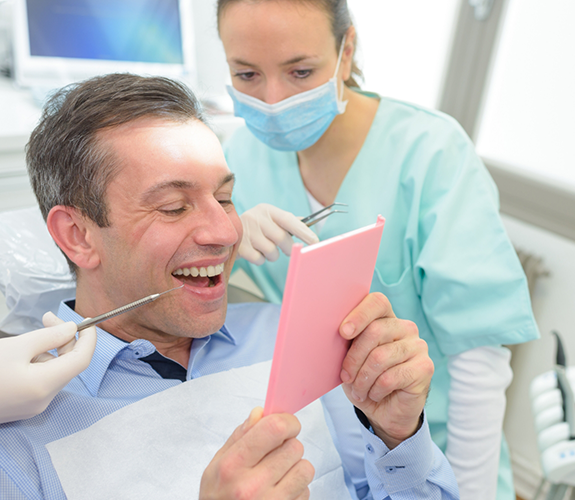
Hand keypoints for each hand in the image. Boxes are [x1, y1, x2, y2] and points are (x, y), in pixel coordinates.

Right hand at [0, 312, 96, 423]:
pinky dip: (40, 363)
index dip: (89, 338)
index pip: (82, 360)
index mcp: (45, 385)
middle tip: (48, 318)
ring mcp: (33, 406)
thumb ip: (49, 337)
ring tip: (29, 336)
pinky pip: (42, 381)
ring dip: (50, 350)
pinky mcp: (23, 407)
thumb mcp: (16, 347)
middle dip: (64, 339)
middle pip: (69, 365)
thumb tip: (73, 329)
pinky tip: (23, 353)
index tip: (87, 320)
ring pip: (55, 372)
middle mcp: (44, 400)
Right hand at [200, 407, 314, 498]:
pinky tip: (279, 493)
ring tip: (277, 475)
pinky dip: (297, 489)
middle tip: (274, 455)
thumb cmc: (217, 498)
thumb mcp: (216, 465)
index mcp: (233, 465)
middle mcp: (252, 486)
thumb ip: (239, 437)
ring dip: (295, 468)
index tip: (286, 425)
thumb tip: (260, 413)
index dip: (287, 421)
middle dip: (288, 446)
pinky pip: (306, 491)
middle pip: (294, 447)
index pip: (274, 428)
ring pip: (305, 468)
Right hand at [239, 204, 318, 264]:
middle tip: (286, 250)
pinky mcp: (239, 246)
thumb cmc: (255, 226)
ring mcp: (246, 231)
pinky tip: (254, 252)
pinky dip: (260, 259)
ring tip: (265, 248)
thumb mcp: (269, 218)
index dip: (303, 231)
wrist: (224, 230)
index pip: (289, 219)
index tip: (315, 241)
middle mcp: (256, 218)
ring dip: (273, 255)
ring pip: (272, 251)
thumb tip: (308, 224)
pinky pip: (259, 259)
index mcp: (267, 210)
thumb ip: (287, 221)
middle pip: (281, 238)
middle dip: (287, 248)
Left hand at [338, 293, 432, 448]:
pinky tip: (375, 394)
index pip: (377, 302)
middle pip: (375, 331)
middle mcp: (405, 327)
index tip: (343, 332)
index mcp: (386, 318)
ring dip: (362, 379)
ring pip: (380, 357)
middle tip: (345, 377)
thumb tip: (336, 331)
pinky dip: (376, 390)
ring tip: (358, 390)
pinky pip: (391, 377)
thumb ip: (348, 341)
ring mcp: (418, 346)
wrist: (385, 411)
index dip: (359, 315)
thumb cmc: (364, 378)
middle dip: (354, 357)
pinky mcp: (425, 367)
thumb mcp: (350, 358)